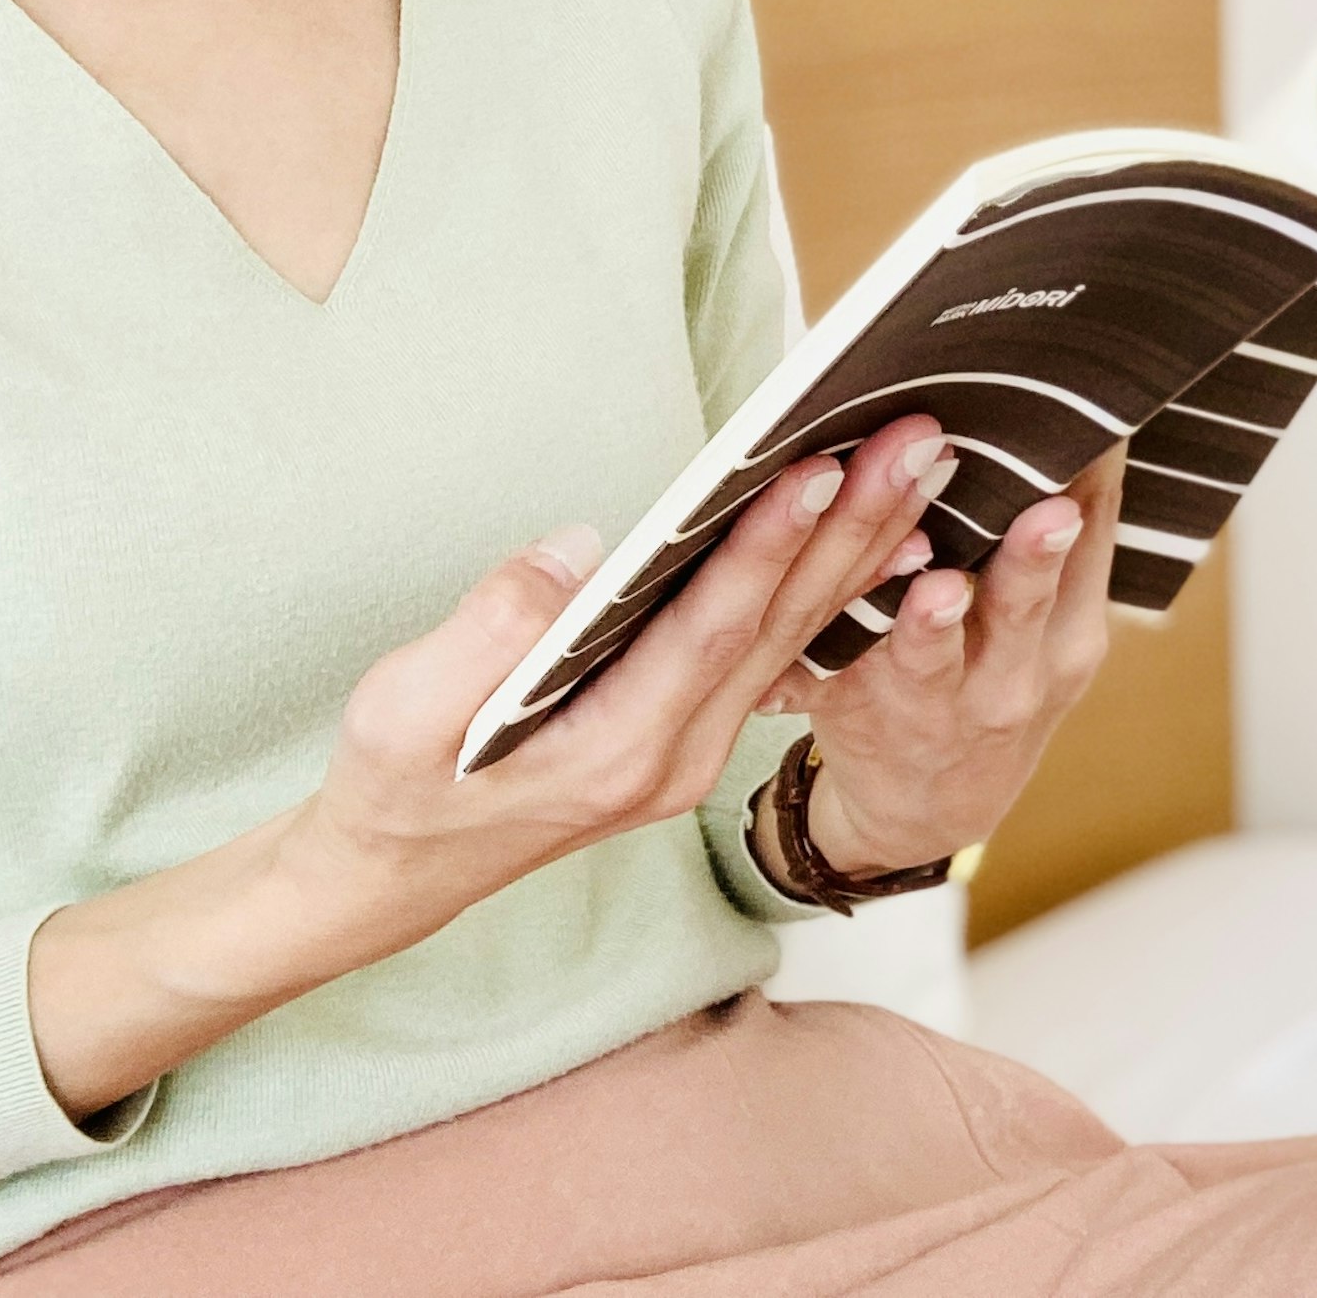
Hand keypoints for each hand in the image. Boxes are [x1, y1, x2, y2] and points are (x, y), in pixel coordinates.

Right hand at [26, 413, 948, 1118]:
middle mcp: (677, 757)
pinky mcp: (689, 733)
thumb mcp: (401, 713)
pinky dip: (829, 587)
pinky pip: (775, 651)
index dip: (769, 546)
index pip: (712, 631)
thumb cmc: (393, 787)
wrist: (397, 875)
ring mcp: (692, 751)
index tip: (823, 469)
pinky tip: (878, 537)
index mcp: (615, 752)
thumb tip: (578, 548)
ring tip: (923, 467)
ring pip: (792, 637)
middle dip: (853, 528)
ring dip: (860, 549)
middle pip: (781, 626)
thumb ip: (487, 631)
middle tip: (919, 441)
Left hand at [767, 446, 1123, 880]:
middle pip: (1025, 608)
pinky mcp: (849, 712)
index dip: (1092, 479)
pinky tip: (789, 651)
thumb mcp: (1054, 633)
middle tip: (1050, 513)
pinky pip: (827, 680)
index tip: (1091, 414)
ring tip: (936, 591)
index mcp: (1066, 640)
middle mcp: (1009, 678)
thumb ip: (1059, 545)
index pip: (1093, 546)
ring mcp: (928, 703)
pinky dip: (808, 664)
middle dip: (1034, 560)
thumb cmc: (994, 680)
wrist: (928, 815)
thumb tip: (1070, 403)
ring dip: (930, 621)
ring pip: (927, 656)